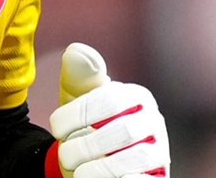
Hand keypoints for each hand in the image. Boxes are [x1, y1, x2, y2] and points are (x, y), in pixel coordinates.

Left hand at [48, 44, 169, 177]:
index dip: (77, 114)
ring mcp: (159, 153)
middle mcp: (153, 122)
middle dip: (86, 145)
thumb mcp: (77, 99)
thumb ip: (77, 76)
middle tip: (65, 154)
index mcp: (136, 97)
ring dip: (98, 168)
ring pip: (135, 159)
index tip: (56, 129)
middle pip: (123, 131)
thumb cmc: (86, 124)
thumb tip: (77, 50)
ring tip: (77, 171)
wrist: (91, 162)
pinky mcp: (157, 177)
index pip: (110, 99)